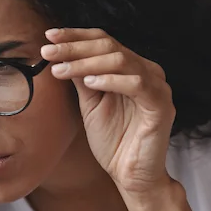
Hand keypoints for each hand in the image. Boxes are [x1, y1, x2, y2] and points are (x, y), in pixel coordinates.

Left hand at [41, 28, 175, 196]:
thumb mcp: (91, 103)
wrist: (130, 174)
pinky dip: (111, 80)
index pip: (104, 41)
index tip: (49, 36)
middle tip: (48, 51)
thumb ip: (82, 78)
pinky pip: (137, 84)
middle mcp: (147, 71)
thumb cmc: (113, 140)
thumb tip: (61, 53)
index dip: (76, 36)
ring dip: (87, 62)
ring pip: (121, 60)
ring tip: (61, 70)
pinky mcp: (162, 105)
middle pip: (110, 46)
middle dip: (75, 47)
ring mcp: (157, 86)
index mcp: (131, 68)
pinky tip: (89, 84)